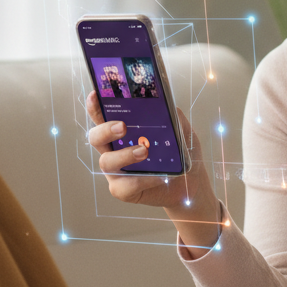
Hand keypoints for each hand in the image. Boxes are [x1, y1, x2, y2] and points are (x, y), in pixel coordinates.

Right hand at [85, 93, 219, 250]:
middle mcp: (114, 149)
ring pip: (106, 162)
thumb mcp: (183, 133)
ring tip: (144, 152)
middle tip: (122, 126)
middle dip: (104, 130)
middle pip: (95, 138)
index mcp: (123, 132)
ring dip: (124, 155)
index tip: (95, 95)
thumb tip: (168, 106)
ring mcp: (117, 171)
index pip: (103, 116)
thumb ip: (175, 119)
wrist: (191, 185)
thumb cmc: (181, 155)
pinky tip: (158, 177)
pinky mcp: (124, 190)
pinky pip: (124, 186)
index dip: (95, 107)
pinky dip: (142, 180)